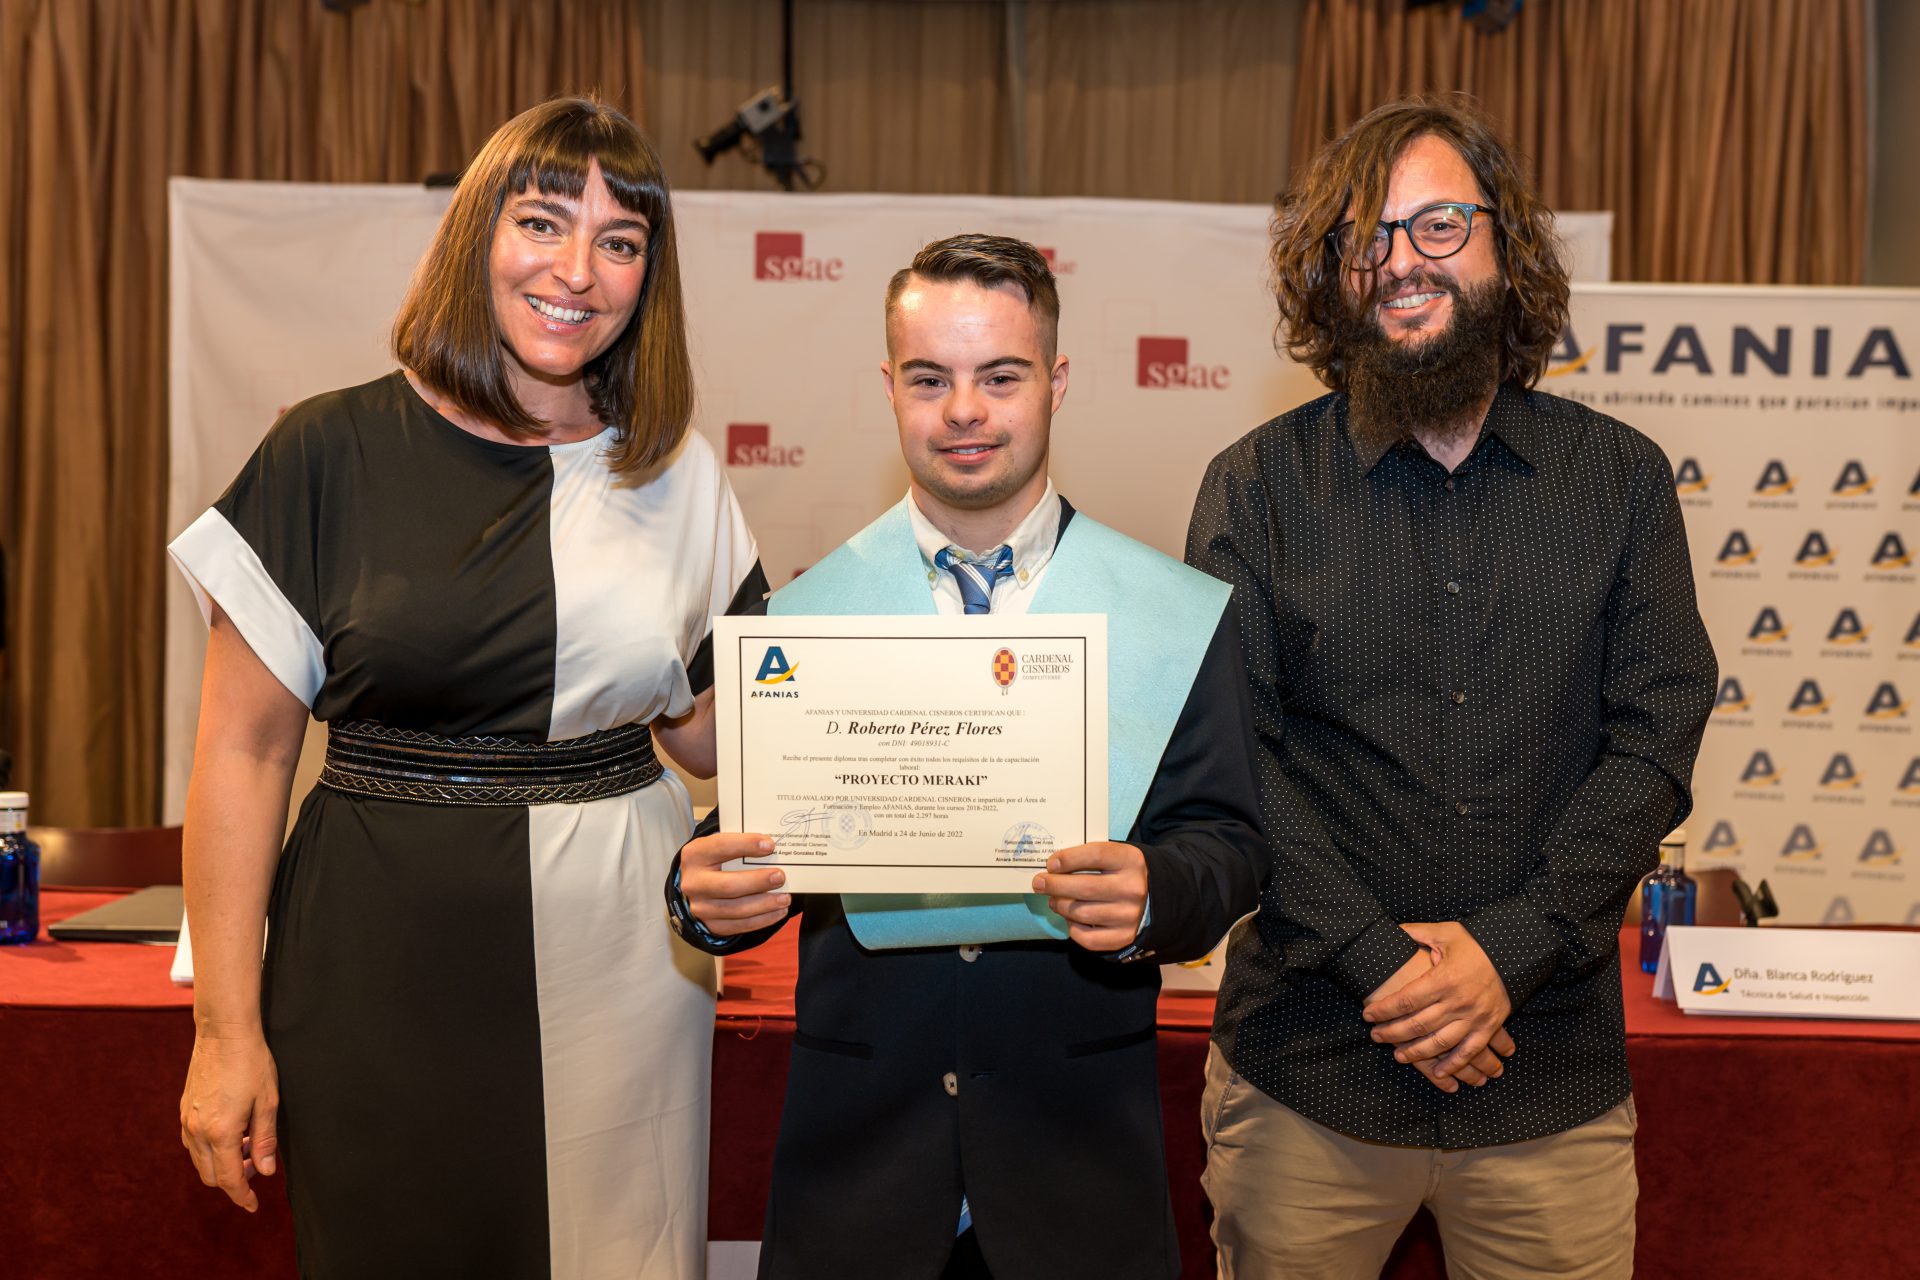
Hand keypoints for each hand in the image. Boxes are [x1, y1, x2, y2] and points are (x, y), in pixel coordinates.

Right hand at [180, 1030, 278, 1211]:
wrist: (223, 1033)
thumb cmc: (252, 1063)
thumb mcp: (268, 1102)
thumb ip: (265, 1140)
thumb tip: (266, 1171)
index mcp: (220, 1132)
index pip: (229, 1179)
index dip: (242, 1196)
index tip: (253, 1205)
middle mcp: (197, 1131)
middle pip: (210, 1175)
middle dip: (233, 1180)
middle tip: (257, 1169)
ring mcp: (187, 1120)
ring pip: (199, 1161)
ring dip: (220, 1164)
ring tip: (247, 1148)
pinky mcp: (184, 1109)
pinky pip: (192, 1143)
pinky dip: (209, 1150)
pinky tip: (230, 1135)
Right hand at [680, 832, 790, 935]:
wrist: (699, 884)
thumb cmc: (717, 860)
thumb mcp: (722, 846)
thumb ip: (743, 845)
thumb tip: (773, 848)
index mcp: (695, 855)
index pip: (721, 847)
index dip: (746, 845)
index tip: (770, 845)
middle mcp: (693, 883)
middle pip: (728, 885)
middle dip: (758, 881)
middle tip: (780, 877)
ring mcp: (700, 907)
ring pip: (736, 910)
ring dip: (765, 904)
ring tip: (785, 898)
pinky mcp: (711, 925)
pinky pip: (739, 926)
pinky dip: (763, 920)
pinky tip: (778, 912)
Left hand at [1032, 842, 1147, 951]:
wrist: (1155, 897)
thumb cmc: (1123, 873)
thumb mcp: (1115, 856)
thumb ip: (1088, 857)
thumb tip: (1052, 869)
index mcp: (1131, 861)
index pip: (1095, 855)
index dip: (1068, 859)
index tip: (1051, 863)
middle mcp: (1132, 889)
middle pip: (1084, 887)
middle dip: (1055, 885)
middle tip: (1039, 883)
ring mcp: (1129, 916)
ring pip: (1081, 913)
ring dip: (1060, 906)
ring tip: (1053, 901)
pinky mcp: (1124, 937)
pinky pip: (1088, 938)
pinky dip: (1072, 928)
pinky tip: (1070, 918)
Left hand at [1362, 921, 1511, 1079]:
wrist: (1513, 954)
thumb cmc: (1475, 943)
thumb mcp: (1445, 932)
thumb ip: (1416, 932)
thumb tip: (1391, 929)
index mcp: (1443, 978)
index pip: (1406, 1000)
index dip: (1384, 1010)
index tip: (1368, 1015)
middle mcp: (1457, 1001)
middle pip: (1418, 1024)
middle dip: (1392, 1033)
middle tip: (1375, 1036)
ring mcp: (1474, 1017)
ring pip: (1440, 1042)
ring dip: (1416, 1053)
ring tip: (1398, 1056)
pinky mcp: (1488, 1026)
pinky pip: (1469, 1051)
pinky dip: (1454, 1065)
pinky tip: (1439, 1073)